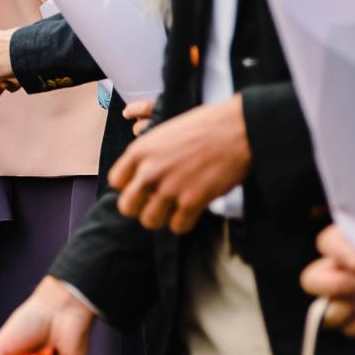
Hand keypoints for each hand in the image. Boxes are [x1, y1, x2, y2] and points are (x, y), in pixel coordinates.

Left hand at [109, 96, 250, 233]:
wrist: (238, 129)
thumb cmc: (206, 126)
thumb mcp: (165, 132)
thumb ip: (150, 154)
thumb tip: (143, 175)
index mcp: (140, 150)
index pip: (116, 182)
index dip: (130, 186)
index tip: (143, 187)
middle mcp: (149, 171)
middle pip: (127, 207)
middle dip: (141, 207)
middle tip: (156, 203)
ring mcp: (169, 188)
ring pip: (150, 221)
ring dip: (162, 218)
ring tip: (175, 208)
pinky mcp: (192, 201)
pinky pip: (177, 227)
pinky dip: (184, 223)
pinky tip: (193, 211)